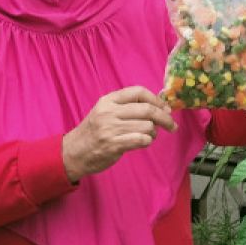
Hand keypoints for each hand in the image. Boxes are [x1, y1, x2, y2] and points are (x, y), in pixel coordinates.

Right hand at [61, 87, 177, 182]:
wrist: (73, 153)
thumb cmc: (95, 132)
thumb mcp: (106, 112)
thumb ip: (128, 107)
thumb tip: (162, 107)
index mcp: (108, 100)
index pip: (139, 91)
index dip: (157, 99)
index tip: (166, 108)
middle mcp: (109, 112)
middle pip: (147, 109)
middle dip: (164, 118)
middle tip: (172, 125)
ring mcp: (110, 128)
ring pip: (147, 126)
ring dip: (153, 133)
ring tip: (147, 136)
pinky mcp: (113, 144)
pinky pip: (142, 139)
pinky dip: (147, 141)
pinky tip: (142, 142)